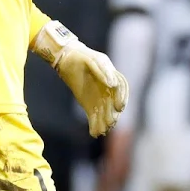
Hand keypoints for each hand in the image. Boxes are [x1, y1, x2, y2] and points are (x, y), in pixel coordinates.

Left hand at [32, 21, 128, 137]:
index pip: (121, 91)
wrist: (68, 60)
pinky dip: (94, 125)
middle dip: (112, 115)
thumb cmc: (83, 57)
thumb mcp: (94, 60)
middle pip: (113, 105)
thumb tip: (112, 84)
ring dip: (104, 122)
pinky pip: (94, 116)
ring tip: (102, 131)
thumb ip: (104, 71)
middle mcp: (108, 91)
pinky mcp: (89, 105)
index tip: (119, 108)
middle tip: (110, 123)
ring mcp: (99, 99)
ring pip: (104, 113)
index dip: (122, 99)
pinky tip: (94, 133)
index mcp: (113, 78)